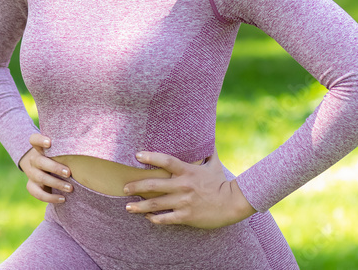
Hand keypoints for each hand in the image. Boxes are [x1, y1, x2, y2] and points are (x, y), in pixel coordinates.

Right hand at [18, 133, 72, 203]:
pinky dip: (50, 198)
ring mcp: (31, 173)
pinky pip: (38, 193)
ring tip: (70, 188)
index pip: (34, 140)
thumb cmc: (54, 156)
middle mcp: (33, 159)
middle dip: (55, 168)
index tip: (49, 142)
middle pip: (39, 161)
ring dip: (56, 183)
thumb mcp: (55, 149)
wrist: (37, 166)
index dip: (40, 140)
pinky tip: (62, 199)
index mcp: (38, 148)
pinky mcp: (31, 185)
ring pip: (40, 178)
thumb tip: (86, 146)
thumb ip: (65, 148)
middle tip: (69, 173)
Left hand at [122, 148, 256, 228]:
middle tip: (124, 188)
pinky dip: (154, 218)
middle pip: (154, 184)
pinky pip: (166, 218)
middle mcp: (183, 186)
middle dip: (137, 186)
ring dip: (140, 206)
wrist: (233, 203)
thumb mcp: (214, 164)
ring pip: (156, 204)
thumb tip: (208, 138)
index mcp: (187, 171)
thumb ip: (207, 152)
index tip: (136, 155)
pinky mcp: (186, 217)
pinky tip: (147, 217)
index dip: (151, 157)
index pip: (166, 161)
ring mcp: (184, 202)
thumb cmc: (222, 183)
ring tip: (128, 207)